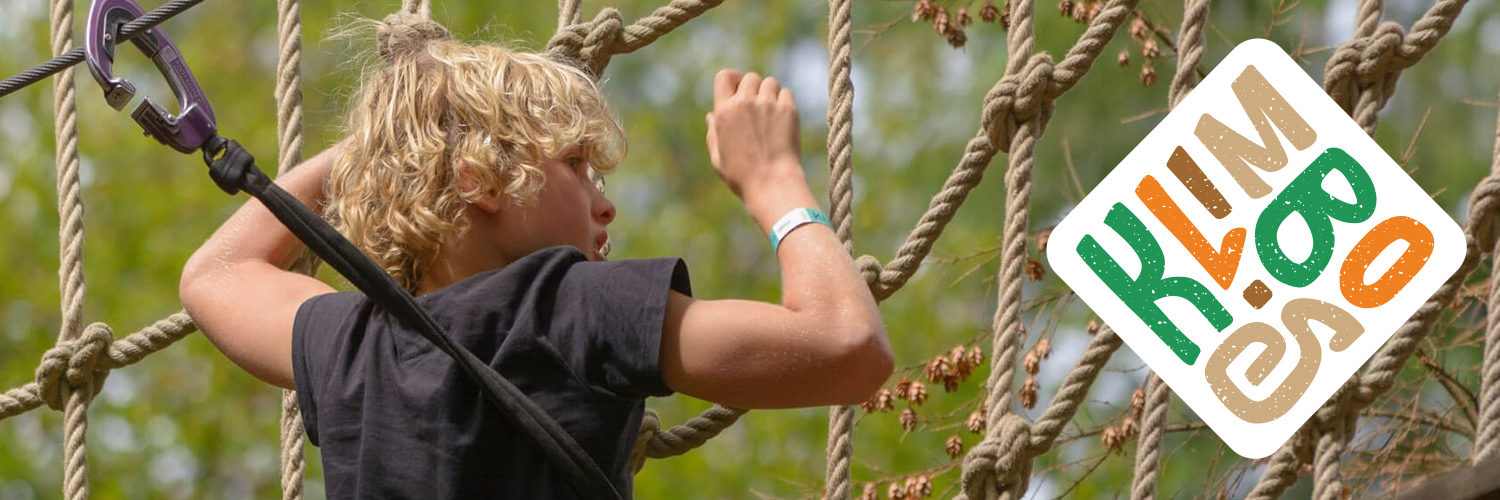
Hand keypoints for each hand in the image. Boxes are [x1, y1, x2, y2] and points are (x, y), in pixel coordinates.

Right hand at [705, 69, 804, 200]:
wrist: (771, 183)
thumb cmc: (741, 176)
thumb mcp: (718, 157)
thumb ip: (713, 133)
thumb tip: (711, 115)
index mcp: (723, 111)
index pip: (724, 76)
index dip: (733, 80)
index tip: (738, 89)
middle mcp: (744, 102)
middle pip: (750, 77)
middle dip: (753, 88)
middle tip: (758, 106)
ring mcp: (767, 104)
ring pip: (770, 82)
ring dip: (770, 93)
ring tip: (771, 111)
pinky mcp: (788, 110)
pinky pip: (786, 93)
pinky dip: (784, 101)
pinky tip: (782, 117)